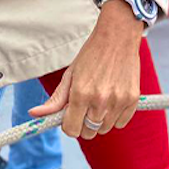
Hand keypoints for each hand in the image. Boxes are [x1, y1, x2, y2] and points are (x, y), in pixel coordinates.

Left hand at [29, 0, 142, 139]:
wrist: (118, 36)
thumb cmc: (91, 54)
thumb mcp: (70, 75)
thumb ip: (55, 99)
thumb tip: (35, 114)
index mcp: (80, 94)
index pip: (71, 130)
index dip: (68, 124)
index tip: (71, 115)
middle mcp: (100, 100)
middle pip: (88, 133)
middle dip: (83, 123)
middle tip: (85, 106)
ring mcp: (118, 101)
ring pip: (104, 129)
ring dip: (100, 120)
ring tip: (100, 100)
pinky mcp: (132, 99)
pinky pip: (121, 123)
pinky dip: (115, 117)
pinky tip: (112, 100)